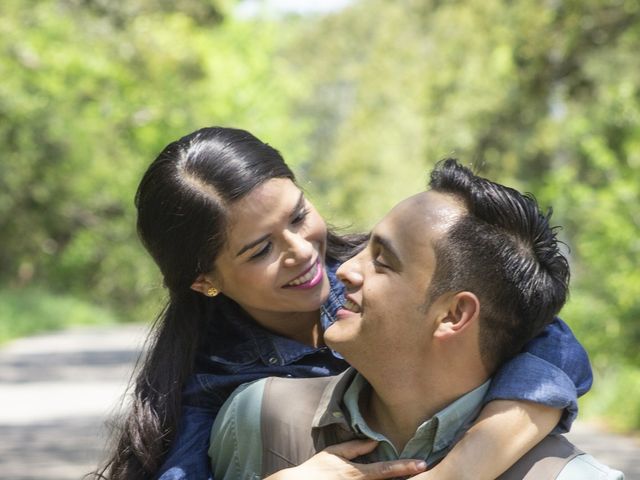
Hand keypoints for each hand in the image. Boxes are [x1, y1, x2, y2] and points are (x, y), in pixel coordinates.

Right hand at [266, 439, 426, 479]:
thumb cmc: (317, 469)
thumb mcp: (334, 452)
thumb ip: (355, 448)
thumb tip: (374, 442)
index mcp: (358, 474)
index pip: (386, 470)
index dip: (405, 467)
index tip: (421, 464)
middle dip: (407, 477)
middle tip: (424, 469)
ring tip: (413, 474)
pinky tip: (395, 479)